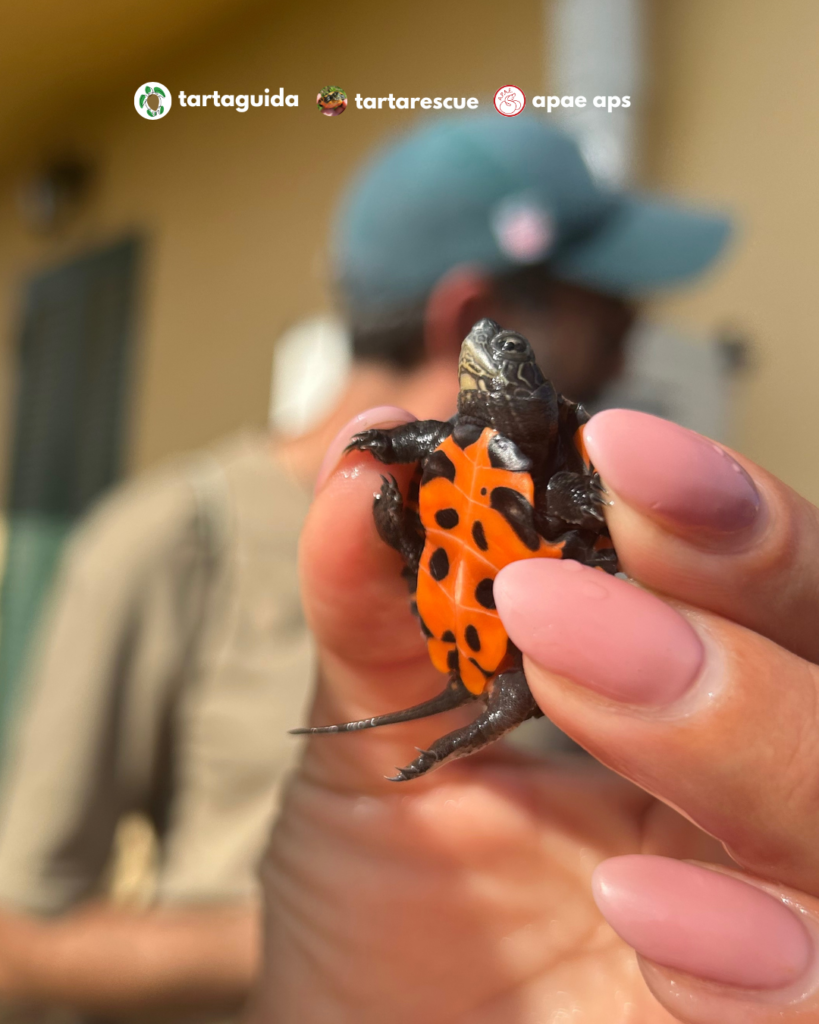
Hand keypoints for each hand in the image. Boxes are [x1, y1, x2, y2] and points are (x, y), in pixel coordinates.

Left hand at [253, 408, 818, 1022]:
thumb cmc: (382, 906)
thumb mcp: (370, 742)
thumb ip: (383, 610)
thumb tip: (363, 474)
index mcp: (684, 697)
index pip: (760, 582)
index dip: (716, 513)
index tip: (614, 450)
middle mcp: (753, 794)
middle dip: (747, 584)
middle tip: (573, 581)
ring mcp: (780, 914)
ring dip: (743, 734)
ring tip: (574, 679)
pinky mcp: (770, 1021)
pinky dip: (765, 955)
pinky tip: (644, 913)